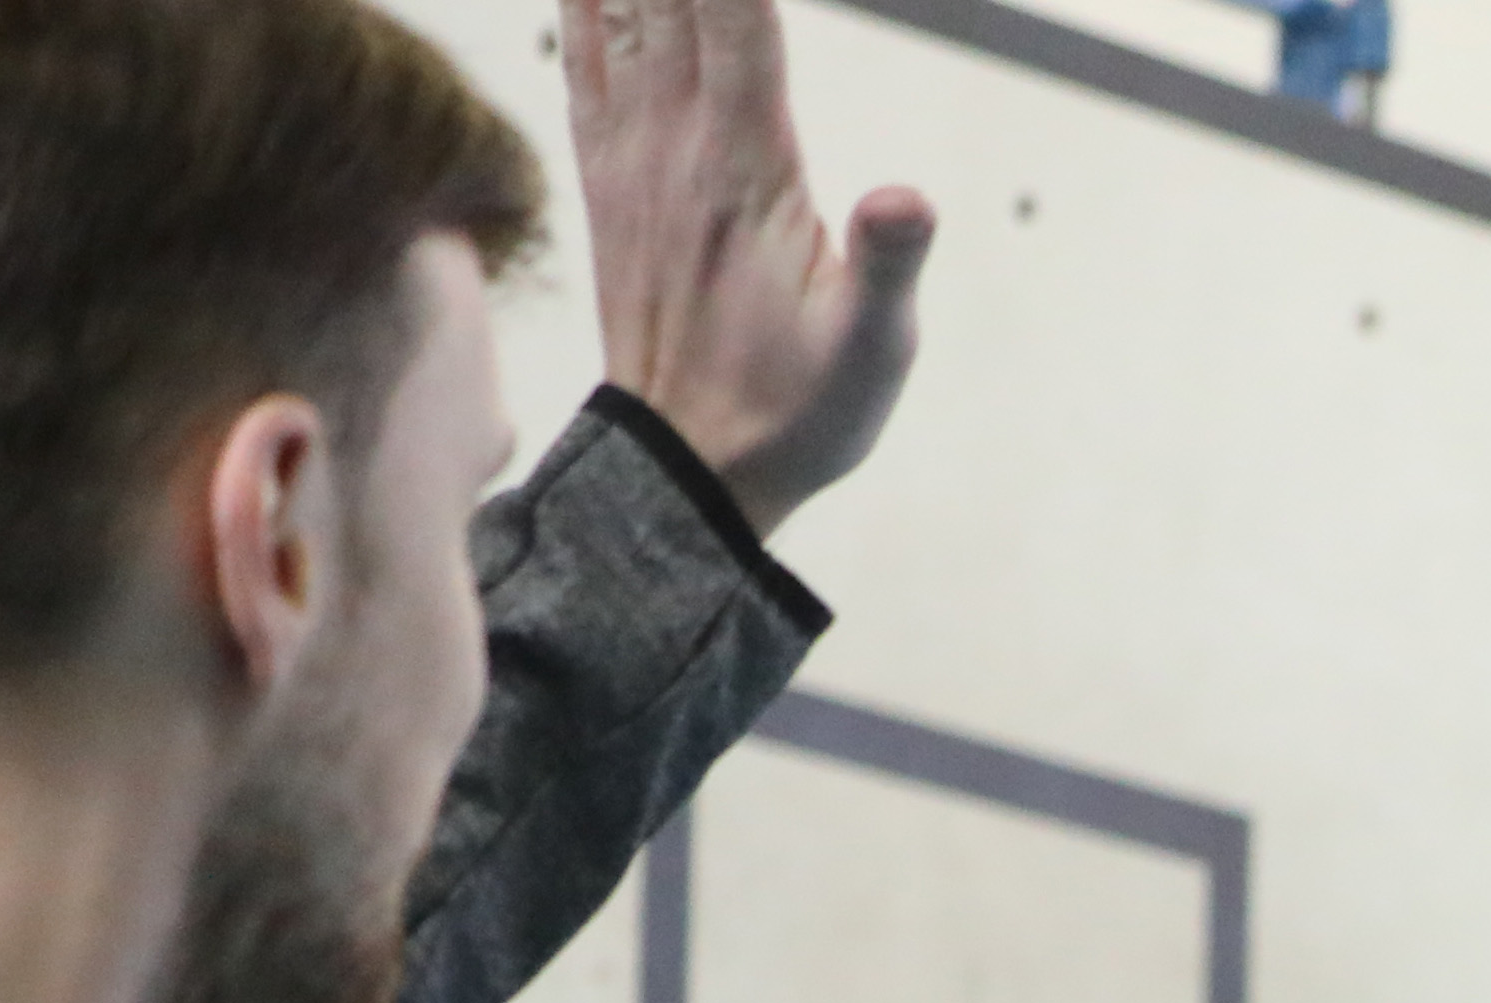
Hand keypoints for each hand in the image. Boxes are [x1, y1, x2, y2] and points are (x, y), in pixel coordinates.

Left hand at [561, 0, 936, 533]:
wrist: (692, 468)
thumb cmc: (798, 410)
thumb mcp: (872, 352)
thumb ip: (887, 266)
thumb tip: (907, 199)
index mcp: (745, 165)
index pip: (734, 10)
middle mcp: (675, 141)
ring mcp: (632, 152)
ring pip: (617, 6)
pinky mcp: (610, 172)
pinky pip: (583, 54)